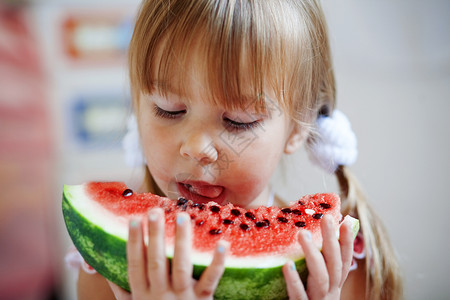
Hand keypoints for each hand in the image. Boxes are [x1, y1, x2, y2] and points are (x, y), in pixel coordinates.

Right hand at [107, 208, 227, 299]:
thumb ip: (122, 294)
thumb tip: (107, 274)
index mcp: (142, 296)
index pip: (135, 265)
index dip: (134, 242)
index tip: (134, 220)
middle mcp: (160, 296)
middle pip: (156, 262)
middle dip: (155, 236)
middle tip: (155, 211)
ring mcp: (182, 298)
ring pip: (181, 266)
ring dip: (181, 241)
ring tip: (181, 217)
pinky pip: (210, 280)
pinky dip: (217, 263)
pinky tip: (222, 243)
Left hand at [282, 215, 353, 299]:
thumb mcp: (319, 283)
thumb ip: (320, 263)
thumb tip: (317, 234)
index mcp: (335, 285)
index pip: (344, 260)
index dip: (346, 240)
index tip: (345, 219)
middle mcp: (331, 293)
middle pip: (335, 265)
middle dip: (333, 240)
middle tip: (326, 218)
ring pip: (321, 278)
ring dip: (314, 255)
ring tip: (303, 234)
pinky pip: (300, 296)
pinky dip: (295, 281)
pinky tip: (287, 265)